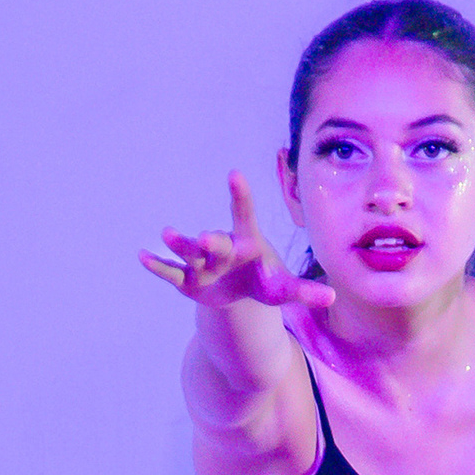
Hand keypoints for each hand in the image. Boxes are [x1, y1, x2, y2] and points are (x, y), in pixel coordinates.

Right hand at [140, 171, 333, 310]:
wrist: (238, 290)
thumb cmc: (263, 281)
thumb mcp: (283, 289)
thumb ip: (304, 292)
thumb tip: (332, 299)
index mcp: (246, 242)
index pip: (244, 215)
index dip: (240, 196)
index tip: (234, 175)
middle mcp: (222, 247)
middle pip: (215, 241)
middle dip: (210, 241)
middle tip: (205, 238)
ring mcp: (202, 262)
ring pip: (189, 252)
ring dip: (178, 244)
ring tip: (166, 234)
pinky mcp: (187, 279)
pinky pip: (171, 272)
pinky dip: (158, 266)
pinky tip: (142, 256)